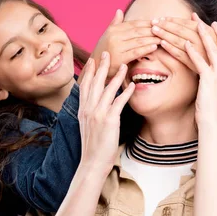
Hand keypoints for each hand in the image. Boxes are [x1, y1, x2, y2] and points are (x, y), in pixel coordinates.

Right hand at [78, 52, 134, 172]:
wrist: (92, 163)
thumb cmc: (93, 148)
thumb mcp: (89, 128)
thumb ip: (92, 115)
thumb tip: (98, 108)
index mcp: (83, 110)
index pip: (85, 86)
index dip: (90, 72)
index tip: (93, 60)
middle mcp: (88, 109)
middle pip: (95, 82)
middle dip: (101, 66)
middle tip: (107, 52)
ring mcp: (98, 114)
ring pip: (107, 89)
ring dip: (116, 75)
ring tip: (124, 64)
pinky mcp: (109, 121)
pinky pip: (118, 102)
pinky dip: (125, 92)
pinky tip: (132, 85)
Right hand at [91, 10, 159, 78]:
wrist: (95, 68)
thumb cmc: (103, 51)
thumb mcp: (107, 35)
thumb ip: (115, 23)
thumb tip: (119, 10)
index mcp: (114, 29)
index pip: (134, 24)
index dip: (147, 23)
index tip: (158, 22)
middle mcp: (115, 36)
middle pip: (138, 31)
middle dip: (152, 30)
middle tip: (165, 29)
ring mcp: (117, 47)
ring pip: (139, 41)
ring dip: (152, 38)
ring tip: (163, 37)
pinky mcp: (120, 58)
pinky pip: (136, 52)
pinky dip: (146, 48)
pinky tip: (155, 46)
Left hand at [152, 13, 216, 71]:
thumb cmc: (216, 53)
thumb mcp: (213, 37)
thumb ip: (203, 26)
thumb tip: (193, 14)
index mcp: (207, 32)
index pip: (186, 23)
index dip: (173, 20)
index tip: (162, 18)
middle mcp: (203, 41)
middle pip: (180, 30)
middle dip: (165, 25)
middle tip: (153, 22)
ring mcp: (199, 52)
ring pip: (178, 41)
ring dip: (165, 34)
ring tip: (154, 30)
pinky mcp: (194, 64)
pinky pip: (180, 55)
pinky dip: (170, 48)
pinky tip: (162, 43)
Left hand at [185, 22, 216, 126]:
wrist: (214, 122)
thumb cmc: (215, 108)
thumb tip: (216, 69)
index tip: (216, 26)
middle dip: (215, 31)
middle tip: (207, 20)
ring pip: (212, 50)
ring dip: (203, 35)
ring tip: (195, 24)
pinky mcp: (209, 80)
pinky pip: (200, 61)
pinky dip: (193, 51)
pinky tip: (186, 43)